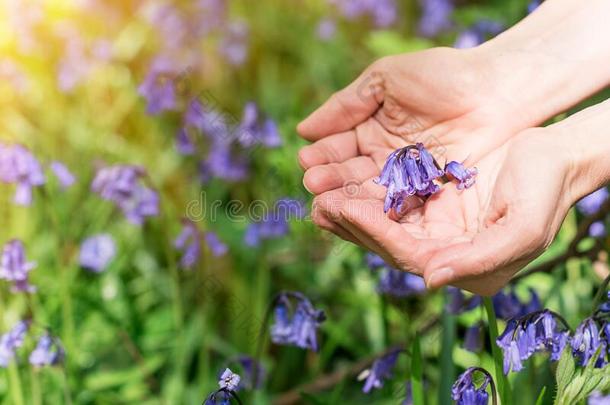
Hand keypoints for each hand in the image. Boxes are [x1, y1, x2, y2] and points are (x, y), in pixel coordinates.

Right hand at [297, 47, 527, 251]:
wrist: (497, 89)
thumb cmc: (444, 75)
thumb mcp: (387, 79)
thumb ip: (346, 104)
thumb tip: (304, 129)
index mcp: (369, 132)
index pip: (338, 149)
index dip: (323, 156)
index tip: (307, 160)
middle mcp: (383, 161)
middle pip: (350, 177)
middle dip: (331, 181)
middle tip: (314, 186)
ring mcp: (405, 182)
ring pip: (370, 196)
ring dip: (349, 201)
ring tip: (329, 203)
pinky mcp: (427, 198)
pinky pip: (399, 208)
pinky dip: (379, 213)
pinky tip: (362, 214)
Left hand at [313, 128, 577, 294]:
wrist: (556, 157)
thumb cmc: (546, 190)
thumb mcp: (523, 229)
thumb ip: (480, 258)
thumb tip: (428, 279)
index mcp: (465, 265)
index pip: (408, 253)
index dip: (374, 232)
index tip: (343, 208)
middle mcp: (445, 252)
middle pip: (387, 243)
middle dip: (352, 223)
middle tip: (318, 202)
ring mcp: (436, 228)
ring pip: (383, 223)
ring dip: (350, 211)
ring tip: (318, 193)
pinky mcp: (431, 204)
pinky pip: (391, 203)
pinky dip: (365, 194)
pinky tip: (342, 184)